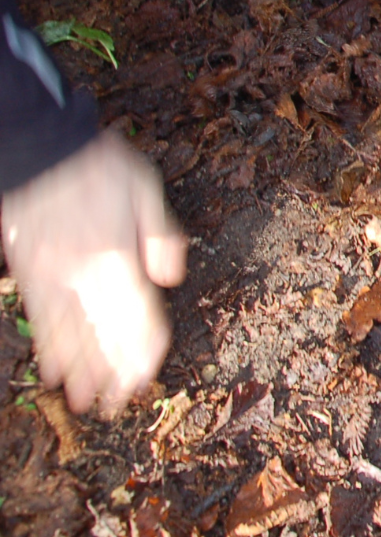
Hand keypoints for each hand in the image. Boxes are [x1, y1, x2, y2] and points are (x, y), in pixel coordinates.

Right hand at [2, 131, 186, 413]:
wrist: (38, 153)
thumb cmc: (95, 168)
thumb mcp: (144, 188)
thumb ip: (160, 235)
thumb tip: (172, 277)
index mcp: (118, 257)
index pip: (137, 316)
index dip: (143, 351)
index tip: (147, 378)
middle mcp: (85, 276)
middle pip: (104, 335)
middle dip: (113, 373)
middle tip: (121, 405)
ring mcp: (54, 279)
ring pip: (70, 335)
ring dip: (82, 372)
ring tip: (90, 403)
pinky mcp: (30, 276)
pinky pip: (42, 321)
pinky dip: (49, 349)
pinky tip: (54, 371)